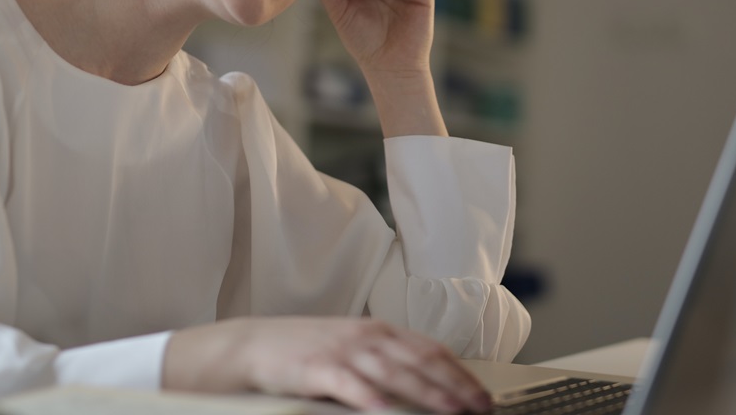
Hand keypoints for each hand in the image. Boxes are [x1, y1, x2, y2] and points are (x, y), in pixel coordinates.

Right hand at [163, 316, 490, 413]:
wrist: (253, 345)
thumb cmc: (304, 350)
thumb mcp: (350, 346)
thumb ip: (383, 358)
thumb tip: (422, 381)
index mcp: (377, 330)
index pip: (429, 349)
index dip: (459, 372)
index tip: (481, 394)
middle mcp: (366, 336)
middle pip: (420, 361)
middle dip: (455, 386)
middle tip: (480, 407)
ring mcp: (343, 350)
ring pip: (394, 374)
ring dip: (427, 394)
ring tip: (451, 412)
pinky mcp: (319, 367)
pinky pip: (351, 385)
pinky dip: (372, 399)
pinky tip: (387, 414)